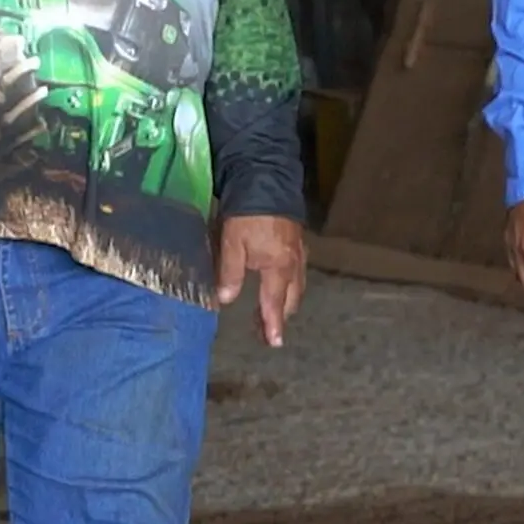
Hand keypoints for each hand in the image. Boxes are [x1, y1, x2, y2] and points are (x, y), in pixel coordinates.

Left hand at [216, 215, 306, 346]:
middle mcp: (294, 263)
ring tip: (272, 310)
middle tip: (267, 330)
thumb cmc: (247, 215)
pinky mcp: (297, 241)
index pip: (275, 304)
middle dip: (280, 315)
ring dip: (285, 301)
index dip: (273, 324)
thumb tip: (225, 300)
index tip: (275, 343)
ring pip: (297, 285)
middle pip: (291, 298)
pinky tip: (280, 282)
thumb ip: (230, 273)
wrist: (267, 180)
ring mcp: (299, 252)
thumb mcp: (232, 243)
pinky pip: (297, 271)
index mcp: (279, 267)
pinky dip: (289, 284)